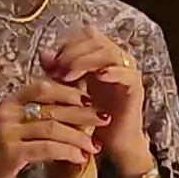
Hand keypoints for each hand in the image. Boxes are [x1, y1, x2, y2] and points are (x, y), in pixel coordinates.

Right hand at [0, 78, 98, 177]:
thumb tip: (70, 109)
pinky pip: (48, 148)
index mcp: (10, 103)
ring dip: (79, 136)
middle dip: (82, 113)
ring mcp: (8, 132)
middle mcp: (8, 112)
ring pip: (54, 127)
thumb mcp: (14, 129)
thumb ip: (35, 116)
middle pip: (53, 106)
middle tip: (103, 119)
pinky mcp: (12, 152)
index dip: (69, 91)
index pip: (44, 87)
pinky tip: (79, 158)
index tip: (90, 101)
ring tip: (95, 145)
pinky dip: (67, 152)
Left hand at [44, 29, 153, 177]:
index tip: (51, 62)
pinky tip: (98, 76)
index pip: (86, 35)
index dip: (67, 44)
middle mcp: (116, 59)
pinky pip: (127, 73)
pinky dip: (113, 72)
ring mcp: (128, 71)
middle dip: (72, 52)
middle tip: (57, 69)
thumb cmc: (89, 116)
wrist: (110, 142)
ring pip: (109, 52)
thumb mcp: (69, 90)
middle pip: (96, 39)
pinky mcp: (135, 88)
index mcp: (101, 56)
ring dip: (86, 61)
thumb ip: (58, 72)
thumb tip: (43, 54)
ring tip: (69, 75)